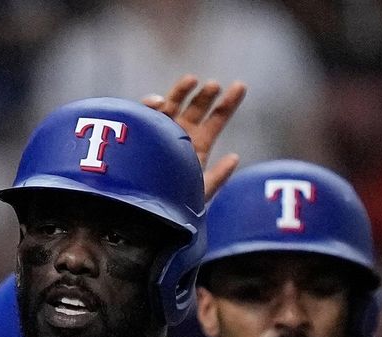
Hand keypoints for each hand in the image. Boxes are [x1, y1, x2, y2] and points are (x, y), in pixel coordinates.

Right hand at [143, 75, 246, 200]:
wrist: (142, 210)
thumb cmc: (172, 204)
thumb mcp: (199, 192)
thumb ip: (218, 177)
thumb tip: (234, 158)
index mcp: (198, 145)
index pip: (216, 120)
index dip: (228, 103)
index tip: (240, 86)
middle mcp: (180, 134)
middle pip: (196, 108)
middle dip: (205, 95)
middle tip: (214, 86)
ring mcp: (159, 130)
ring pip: (172, 104)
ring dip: (181, 91)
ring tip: (192, 81)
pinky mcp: (140, 130)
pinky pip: (144, 113)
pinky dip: (151, 104)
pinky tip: (159, 103)